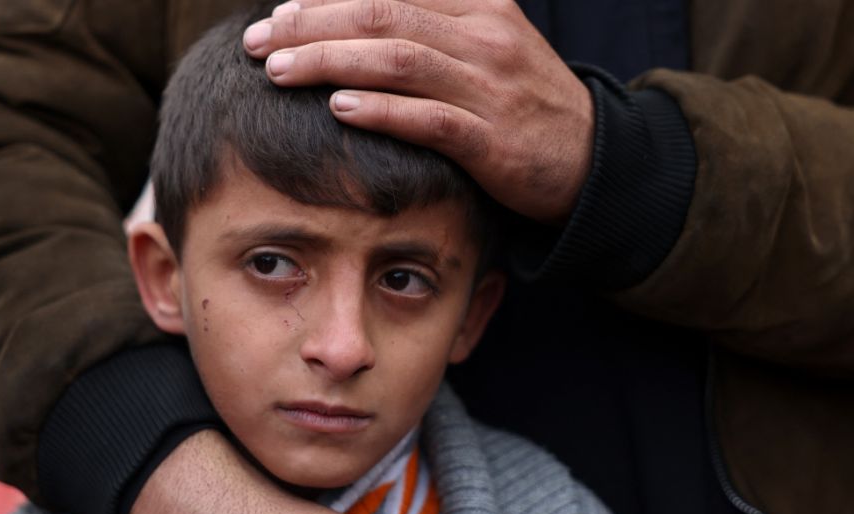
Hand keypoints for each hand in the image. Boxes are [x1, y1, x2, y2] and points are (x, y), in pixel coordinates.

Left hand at [243, 0, 593, 224]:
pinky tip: (338, 107)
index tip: (277, 13)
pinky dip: (381, 111)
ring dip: (331, 62)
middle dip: (312, 26)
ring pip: (399, 61)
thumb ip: (427, 27)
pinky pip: (430, 120)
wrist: (591, 159)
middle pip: (383, 17)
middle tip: (261, 40)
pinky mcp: (493, 140)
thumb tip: (353, 21)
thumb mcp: (484, 46)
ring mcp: (490, 88)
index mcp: (477, 6)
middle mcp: (484, 37)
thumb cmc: (520, 104)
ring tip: (280, 71)